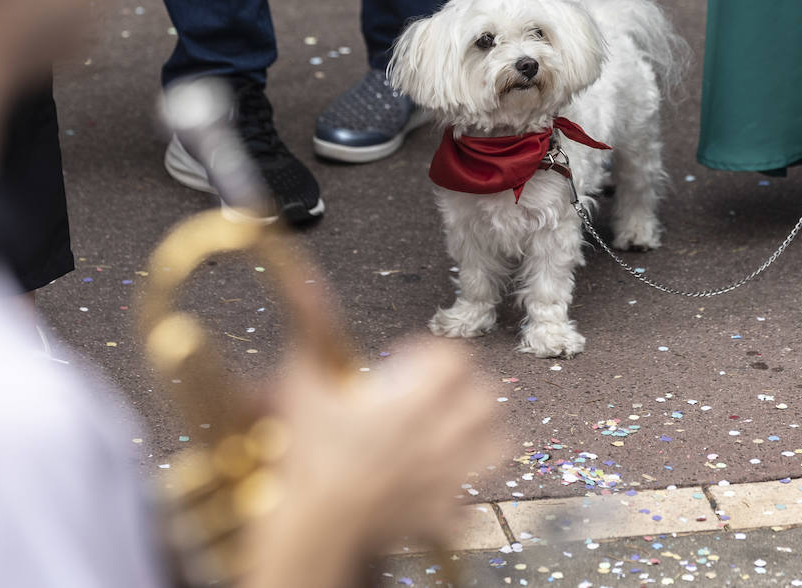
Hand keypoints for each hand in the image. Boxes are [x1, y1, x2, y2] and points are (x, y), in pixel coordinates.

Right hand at [241, 339, 497, 587]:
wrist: (313, 524)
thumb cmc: (306, 450)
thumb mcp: (304, 376)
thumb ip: (311, 323)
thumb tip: (304, 278)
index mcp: (416, 394)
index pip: (456, 356)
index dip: (436, 349)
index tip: (410, 357)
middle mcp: (442, 431)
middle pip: (486, 397)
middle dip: (469, 387)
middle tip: (441, 389)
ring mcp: (446, 476)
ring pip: (496, 446)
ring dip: (483, 434)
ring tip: (459, 431)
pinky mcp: (438, 516)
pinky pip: (468, 508)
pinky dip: (459, 499)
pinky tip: (438, 493)